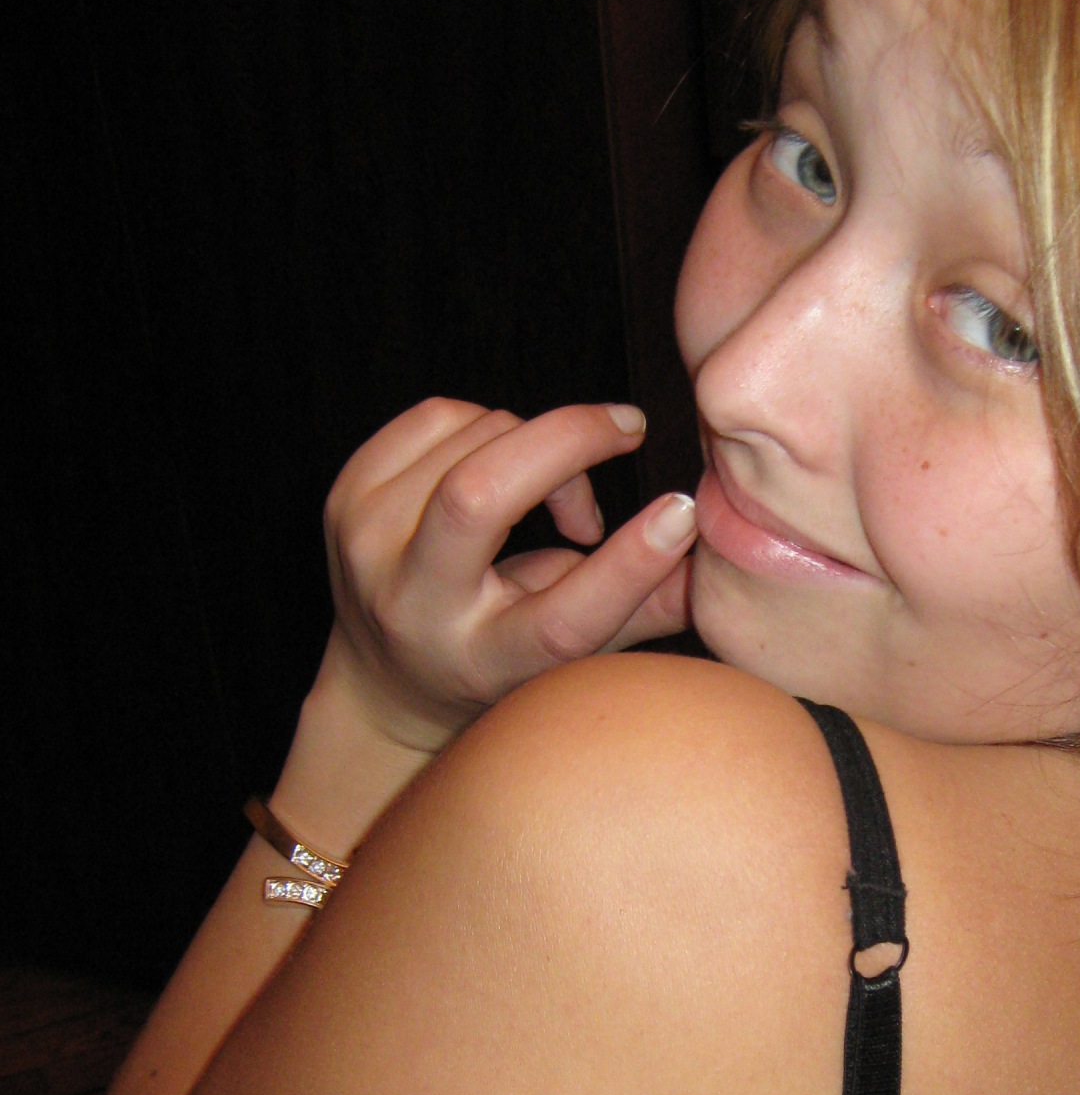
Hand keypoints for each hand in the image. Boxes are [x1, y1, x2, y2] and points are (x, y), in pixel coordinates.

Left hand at [321, 396, 696, 751]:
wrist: (388, 678)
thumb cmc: (506, 657)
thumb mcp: (577, 652)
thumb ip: (647, 605)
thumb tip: (720, 552)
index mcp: (487, 662)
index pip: (561, 618)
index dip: (628, 562)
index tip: (680, 510)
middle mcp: (415, 608)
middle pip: (480, 496)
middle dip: (568, 442)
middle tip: (627, 429)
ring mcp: (365, 547)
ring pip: (473, 436)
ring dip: (536, 446)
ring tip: (554, 498)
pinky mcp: (344, 496)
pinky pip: (440, 416)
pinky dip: (490, 427)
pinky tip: (501, 468)